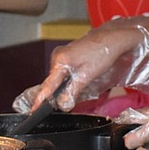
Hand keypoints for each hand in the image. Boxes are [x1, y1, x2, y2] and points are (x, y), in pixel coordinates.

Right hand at [12, 16, 148, 112]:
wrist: (113, 39)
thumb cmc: (102, 53)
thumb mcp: (87, 76)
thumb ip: (72, 92)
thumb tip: (63, 105)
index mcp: (60, 61)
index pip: (47, 85)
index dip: (40, 99)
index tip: (34, 110)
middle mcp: (58, 56)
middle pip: (52, 82)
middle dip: (56, 94)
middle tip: (63, 104)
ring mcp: (63, 54)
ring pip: (59, 77)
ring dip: (65, 87)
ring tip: (77, 90)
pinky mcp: (69, 55)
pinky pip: (64, 72)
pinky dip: (69, 79)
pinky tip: (79, 81)